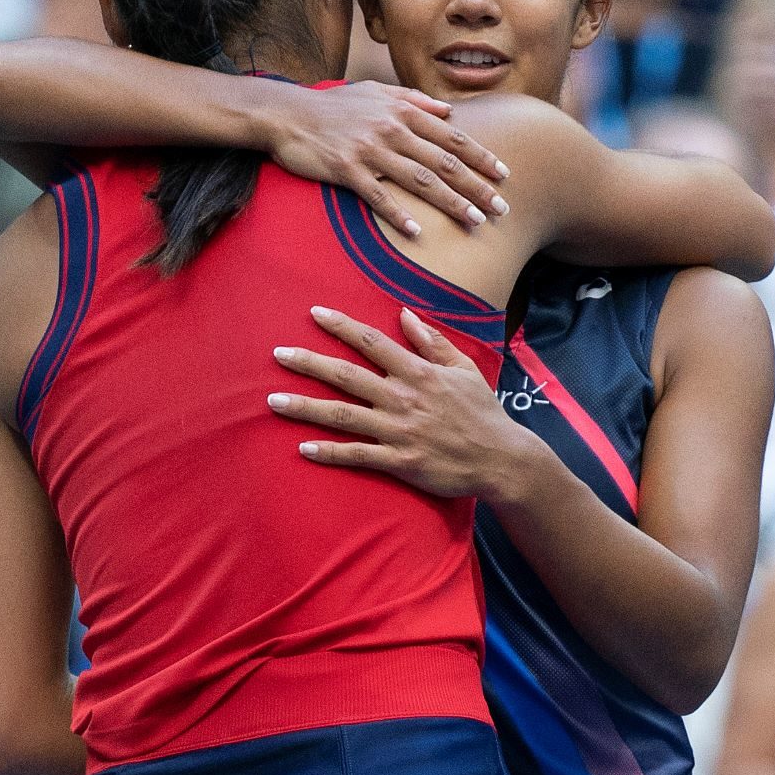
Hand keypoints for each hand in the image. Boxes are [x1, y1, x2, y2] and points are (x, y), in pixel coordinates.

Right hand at [264, 83, 508, 237]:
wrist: (287, 113)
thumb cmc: (335, 105)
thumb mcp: (375, 92)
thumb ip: (414, 100)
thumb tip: (448, 111)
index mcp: (403, 112)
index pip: (453, 136)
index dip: (481, 157)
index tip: (505, 175)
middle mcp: (392, 130)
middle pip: (444, 162)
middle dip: (477, 186)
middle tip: (501, 209)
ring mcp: (370, 150)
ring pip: (420, 180)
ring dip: (450, 203)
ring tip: (474, 222)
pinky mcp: (346, 169)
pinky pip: (378, 196)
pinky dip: (398, 215)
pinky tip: (417, 232)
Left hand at [269, 305, 541, 498]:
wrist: (501, 459)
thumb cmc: (482, 412)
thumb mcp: (463, 368)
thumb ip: (432, 341)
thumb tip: (405, 314)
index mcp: (418, 372)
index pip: (372, 342)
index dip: (341, 326)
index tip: (314, 313)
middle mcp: (403, 398)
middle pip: (347, 376)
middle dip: (309, 363)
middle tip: (278, 354)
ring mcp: (399, 431)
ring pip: (343, 416)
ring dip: (305, 407)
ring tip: (273, 400)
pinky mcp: (400, 461)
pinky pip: (358, 455)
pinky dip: (329, 452)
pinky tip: (303, 448)